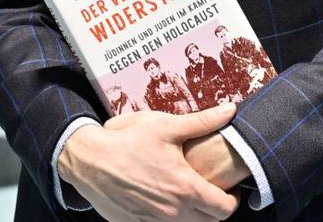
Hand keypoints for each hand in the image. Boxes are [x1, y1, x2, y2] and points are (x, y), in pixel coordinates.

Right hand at [59, 102, 239, 221]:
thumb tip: (230, 111)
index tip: (230, 188)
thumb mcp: (166, 126)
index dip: (233, 200)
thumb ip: (202, 122)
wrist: (89, 160)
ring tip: (187, 191)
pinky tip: (163, 196)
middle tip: (211, 188)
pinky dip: (170, 217)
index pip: (224, 209)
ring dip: (193, 214)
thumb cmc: (128, 141)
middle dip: (215, 208)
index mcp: (184, 188)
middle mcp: (172, 212)